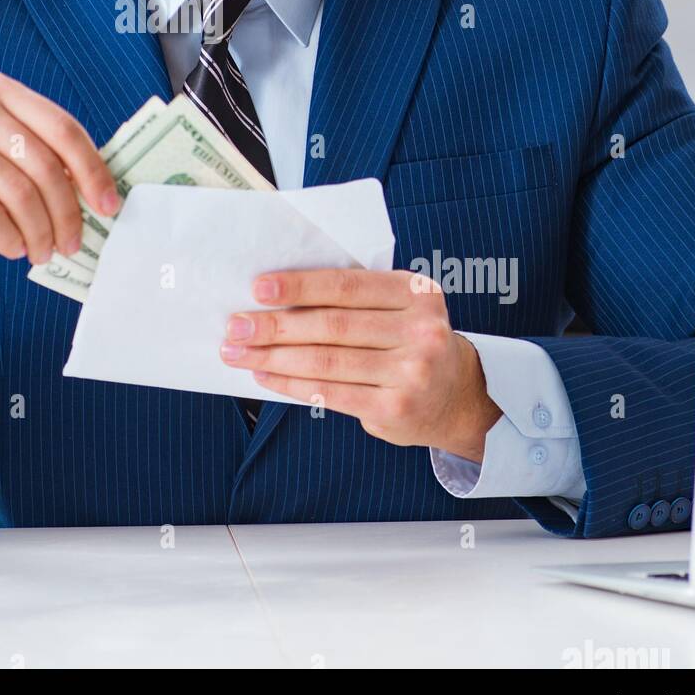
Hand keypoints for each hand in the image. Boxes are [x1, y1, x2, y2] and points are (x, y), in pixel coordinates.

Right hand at [0, 70, 119, 300]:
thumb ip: (34, 157)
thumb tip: (94, 193)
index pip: (62, 128)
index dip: (92, 169)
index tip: (109, 205)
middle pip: (45, 164)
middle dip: (67, 211)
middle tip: (73, 243)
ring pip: (18, 192)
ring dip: (39, 231)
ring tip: (43, 252)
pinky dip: (7, 238)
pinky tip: (12, 249)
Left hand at [219, 268, 502, 460]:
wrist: (458, 396)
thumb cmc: (412, 342)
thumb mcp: (400, 307)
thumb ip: (355, 298)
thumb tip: (277, 298)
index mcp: (416, 294)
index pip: (347, 286)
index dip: (300, 286)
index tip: (259, 288)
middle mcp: (419, 331)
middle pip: (332, 326)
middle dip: (276, 326)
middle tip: (236, 325)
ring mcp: (411, 372)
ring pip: (326, 361)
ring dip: (274, 356)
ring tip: (239, 351)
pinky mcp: (395, 408)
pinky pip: (330, 393)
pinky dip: (291, 383)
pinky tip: (265, 374)